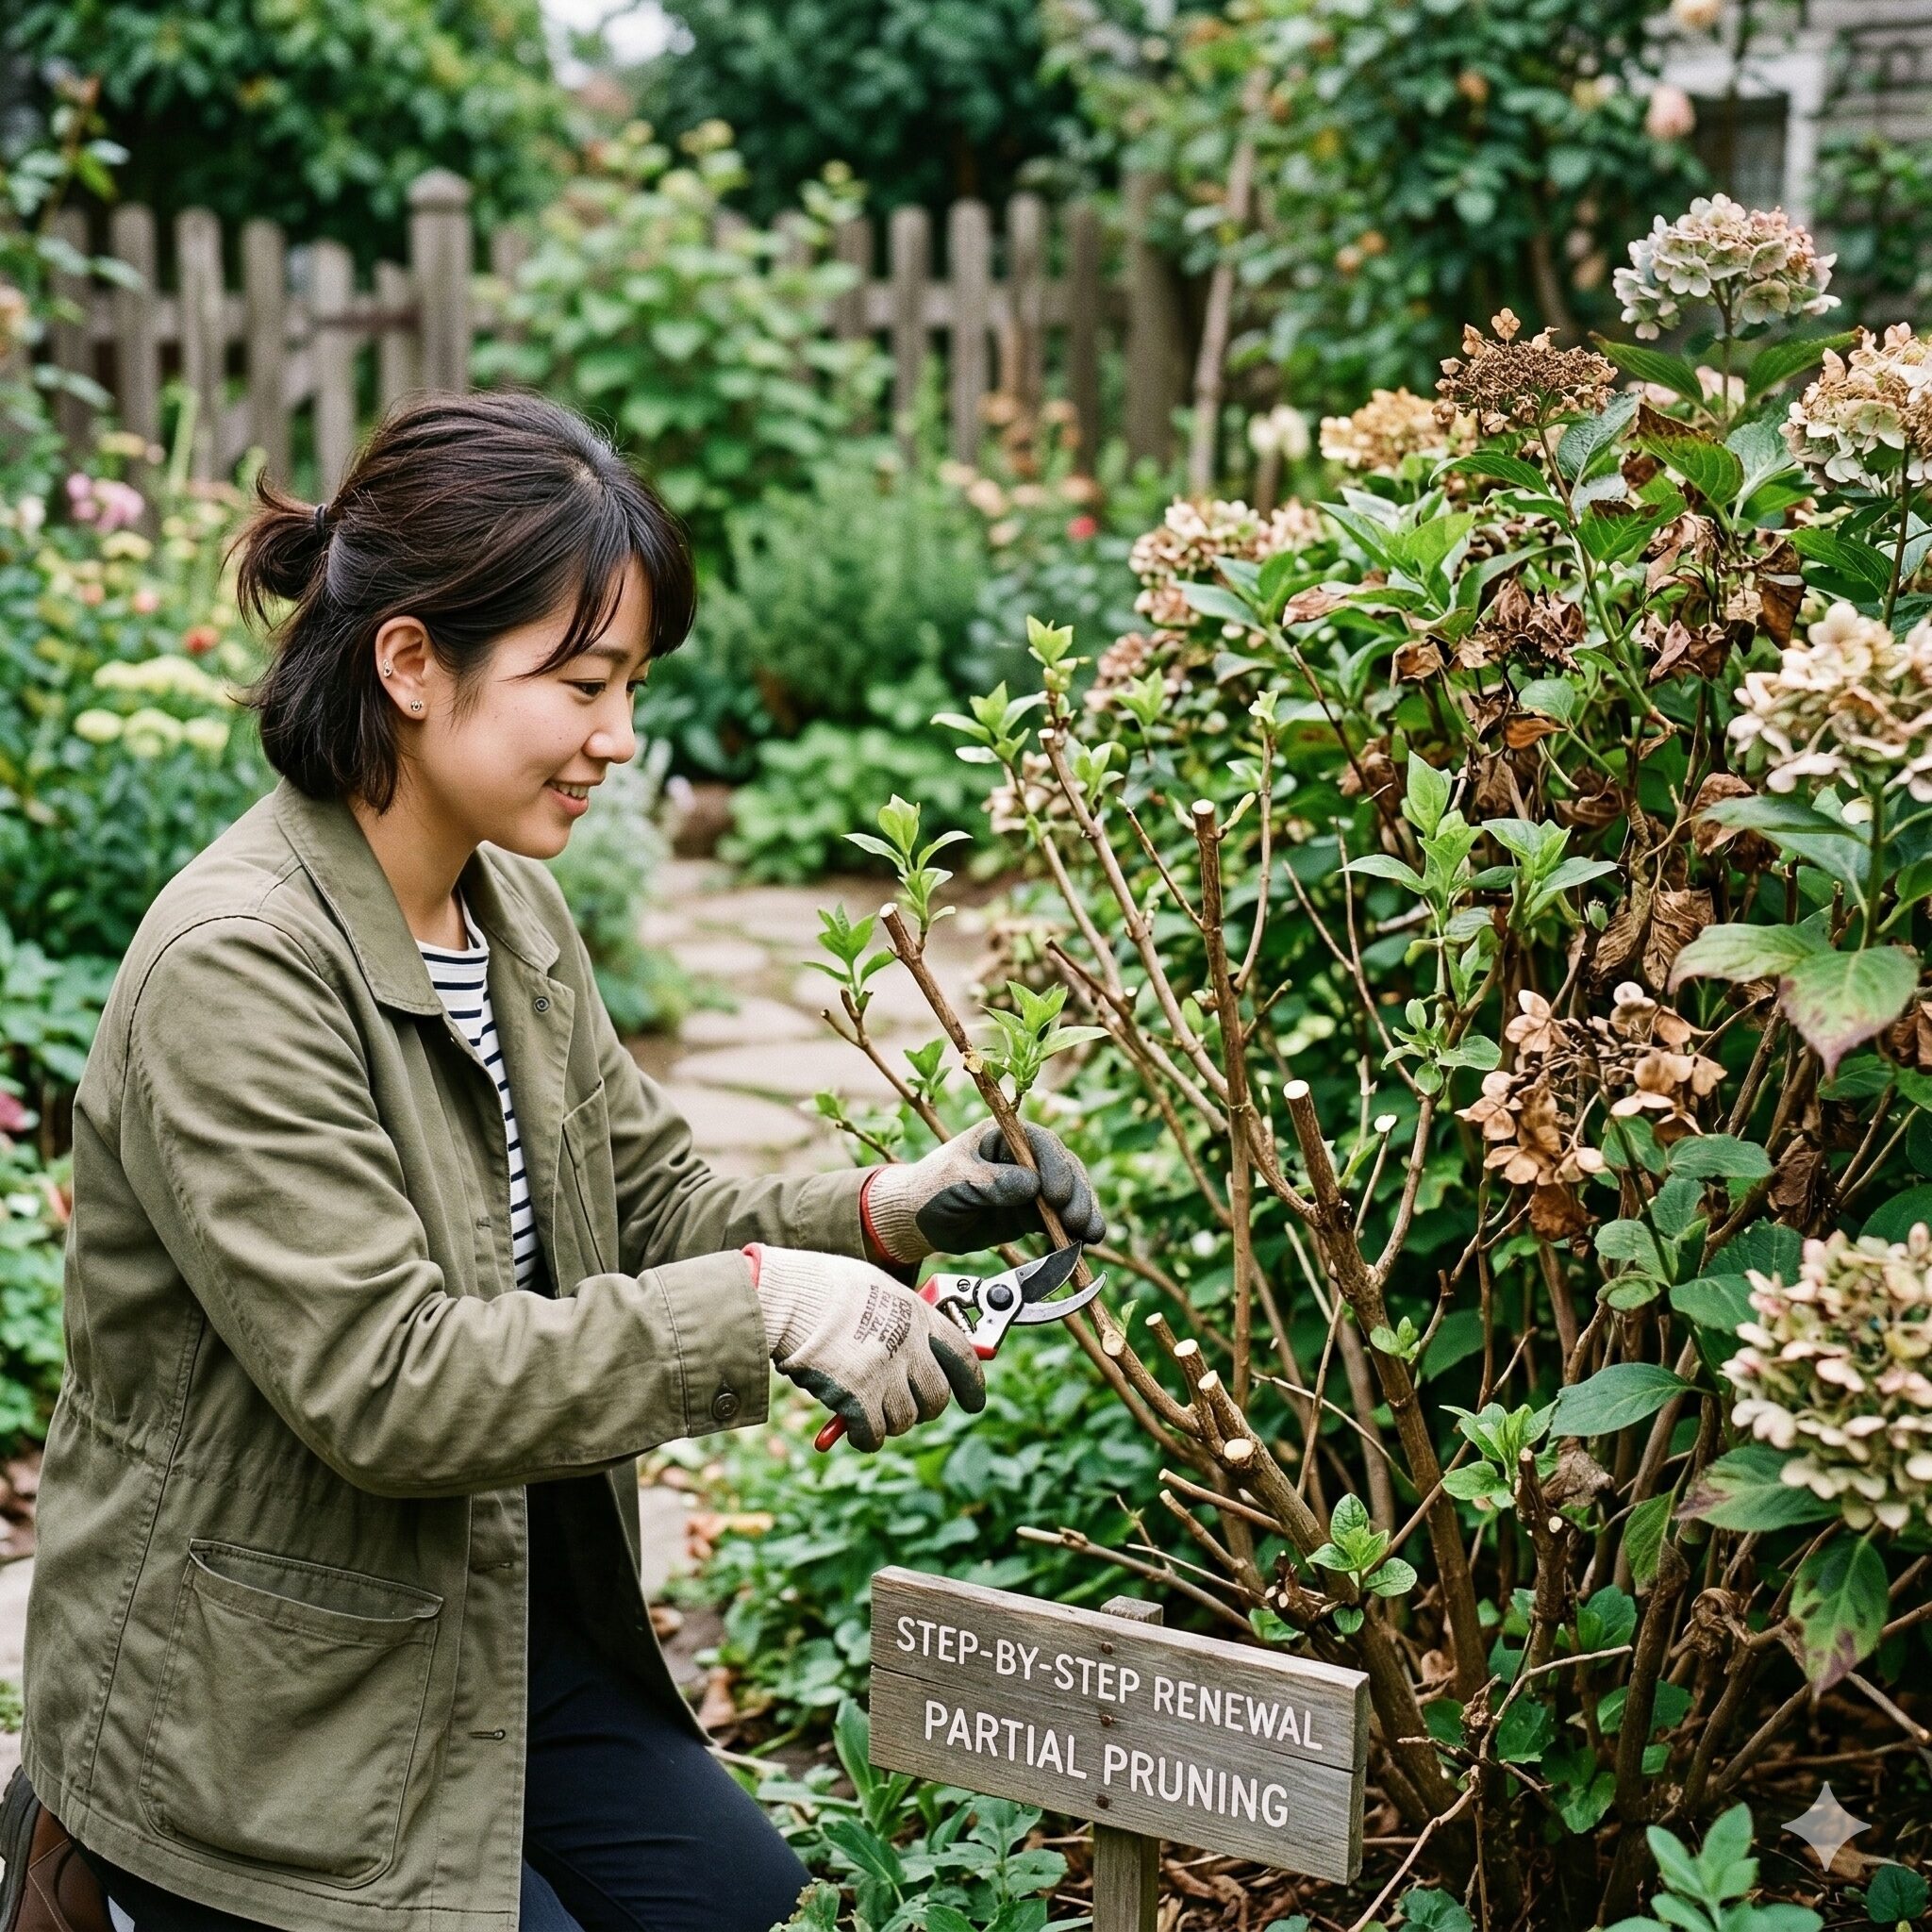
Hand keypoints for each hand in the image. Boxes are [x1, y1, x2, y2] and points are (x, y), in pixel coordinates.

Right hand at [745, 1246, 985, 1452]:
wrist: (785, 1297)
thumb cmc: (820, 1287)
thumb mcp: (874, 1288)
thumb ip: (899, 1318)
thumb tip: (916, 1346)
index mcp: (916, 1314)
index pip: (962, 1354)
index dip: (973, 1382)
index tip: (975, 1400)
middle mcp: (908, 1346)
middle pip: (937, 1395)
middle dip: (926, 1409)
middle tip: (911, 1411)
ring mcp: (885, 1373)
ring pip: (906, 1419)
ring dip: (892, 1422)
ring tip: (873, 1411)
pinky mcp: (858, 1398)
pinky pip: (875, 1434)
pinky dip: (867, 1438)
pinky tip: (856, 1432)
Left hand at [860, 1120, 1104, 1264]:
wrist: (917, 1221)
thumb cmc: (930, 1190)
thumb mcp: (957, 1181)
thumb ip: (993, 1183)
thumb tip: (1033, 1187)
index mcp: (1002, 1136)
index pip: (1040, 1143)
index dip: (1055, 1167)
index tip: (1057, 1195)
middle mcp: (1022, 1157)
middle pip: (1063, 1168)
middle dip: (1076, 1193)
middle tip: (1078, 1220)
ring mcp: (1030, 1185)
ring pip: (1068, 1193)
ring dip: (1083, 1211)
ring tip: (1092, 1235)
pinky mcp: (1031, 1212)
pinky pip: (1059, 1218)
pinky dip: (1074, 1229)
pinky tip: (1087, 1242)